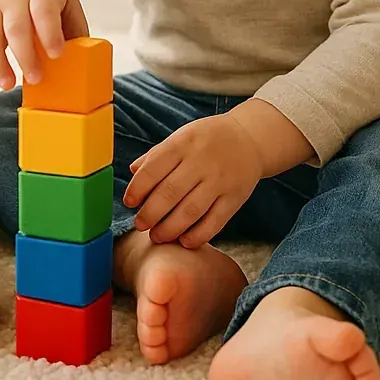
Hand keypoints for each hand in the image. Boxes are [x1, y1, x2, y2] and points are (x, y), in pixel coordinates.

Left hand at [122, 112, 264, 247]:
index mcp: (183, 143)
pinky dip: (198, 235)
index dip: (138, 188)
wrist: (250, 138)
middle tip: (140, 224)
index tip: (129, 202)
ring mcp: (220, 181)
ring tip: (157, 236)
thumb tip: (132, 171)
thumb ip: (157, 155)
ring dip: (170, 228)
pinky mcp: (235, 198)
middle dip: (150, 213)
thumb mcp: (181, 137)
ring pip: (191, 211)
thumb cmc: (207, 140)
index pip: (154, 168)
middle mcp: (201, 162)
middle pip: (170, 193)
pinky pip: (215, 222)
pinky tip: (184, 241)